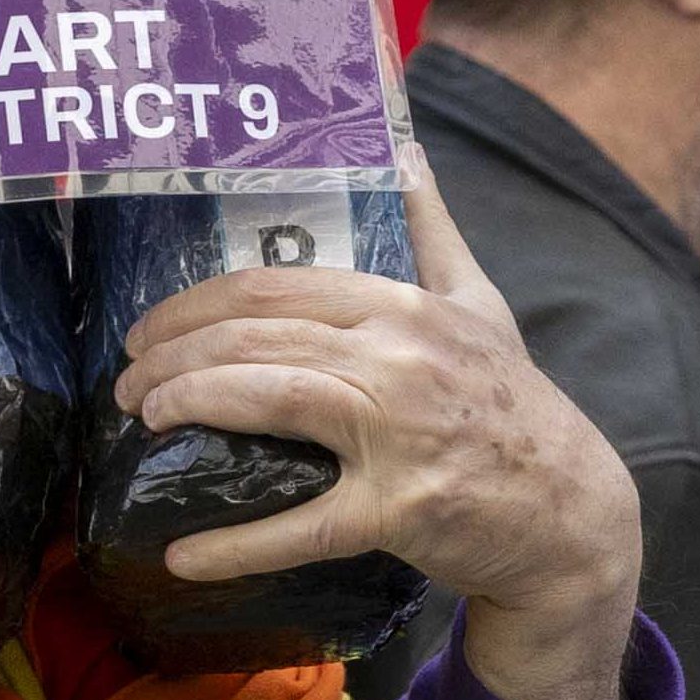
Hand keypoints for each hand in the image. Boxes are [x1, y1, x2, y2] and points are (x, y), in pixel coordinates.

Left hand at [111, 165, 642, 699]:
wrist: (573, 512)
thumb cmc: (512, 402)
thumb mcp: (479, 303)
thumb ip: (431, 225)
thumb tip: (403, 144)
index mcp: (403, 306)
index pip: (272, 286)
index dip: (194, 305)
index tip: (147, 328)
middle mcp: (396, 359)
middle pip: (253, 336)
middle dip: (170, 355)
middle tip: (126, 380)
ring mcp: (397, 437)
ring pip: (265, 398)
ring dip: (185, 405)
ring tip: (141, 418)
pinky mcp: (398, 513)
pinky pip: (300, 525)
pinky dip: (233, 544)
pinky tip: (180, 556)